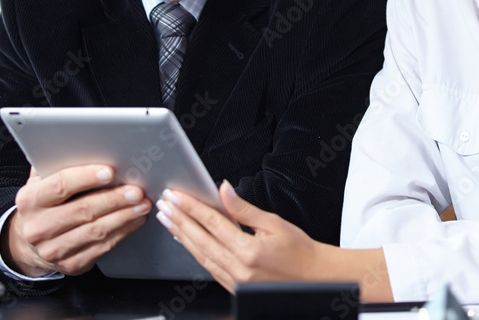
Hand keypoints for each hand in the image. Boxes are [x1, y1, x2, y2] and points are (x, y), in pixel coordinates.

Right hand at [4, 165, 151, 276]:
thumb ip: (58, 163)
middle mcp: (38, 227)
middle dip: (114, 199)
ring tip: (143, 203)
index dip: (86, 177)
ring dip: (124, 216)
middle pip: (83, 210)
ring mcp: (53, 249)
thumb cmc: (44, 203)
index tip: (110, 171)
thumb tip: (84, 140)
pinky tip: (135, 219)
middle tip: (137, 189)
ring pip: (96, 231)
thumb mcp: (42, 181)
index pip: (60, 185)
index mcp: (30, 200)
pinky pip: (102, 248)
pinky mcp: (71, 264)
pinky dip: (123, 232)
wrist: (28, 242)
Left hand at [156, 181, 392, 300]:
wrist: (314, 278)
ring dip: (181, 236)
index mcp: (248, 250)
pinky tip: (186, 241)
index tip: (177, 196)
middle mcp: (238, 269)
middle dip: (179, 220)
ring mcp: (234, 281)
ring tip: (168, 220)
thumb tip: (224, 191)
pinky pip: (208, 267)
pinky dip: (194, 252)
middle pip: (200, 240)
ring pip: (199, 255)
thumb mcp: (273, 222)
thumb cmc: (299, 251)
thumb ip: (244, 208)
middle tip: (164, 205)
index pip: (212, 223)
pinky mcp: (233, 287)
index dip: (191, 207)